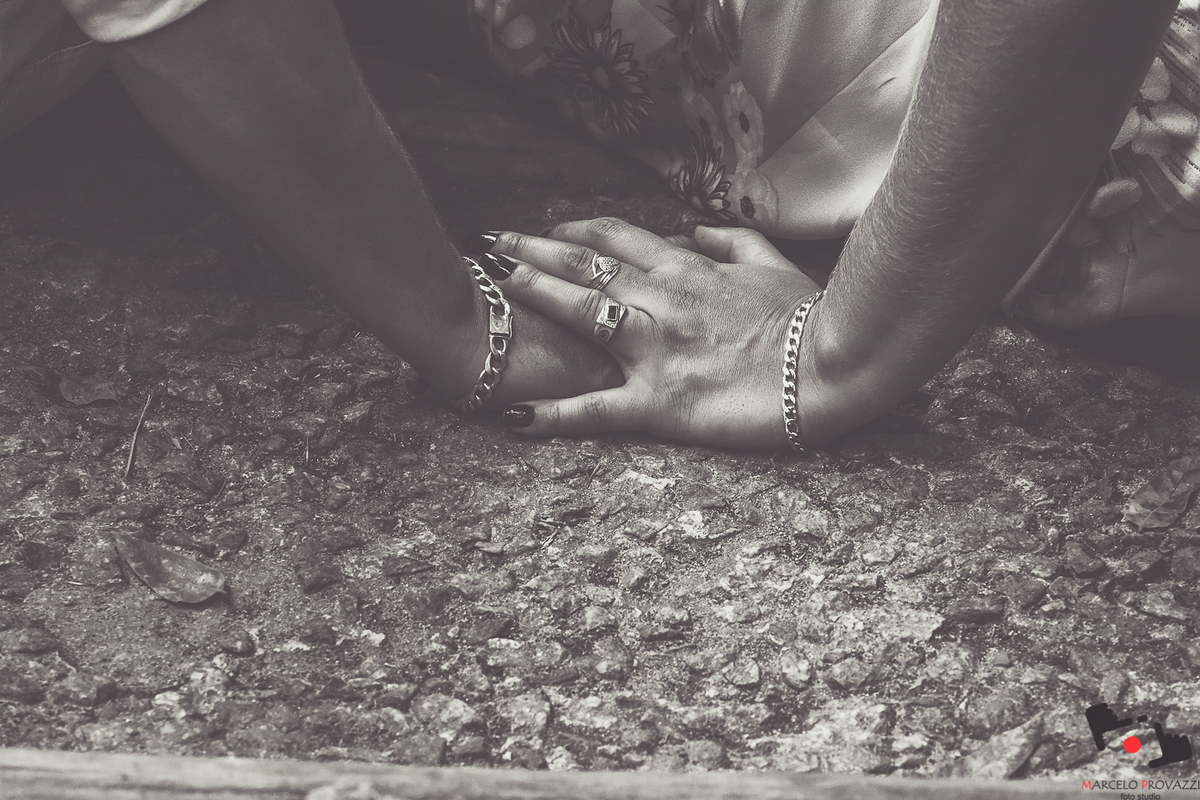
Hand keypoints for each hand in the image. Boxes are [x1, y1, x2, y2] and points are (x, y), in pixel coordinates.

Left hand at [485, 218, 822, 447]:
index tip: (540, 230)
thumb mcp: (770, 264)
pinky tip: (513, 416)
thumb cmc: (806, 317)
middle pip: (582, 265)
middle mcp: (660, 299)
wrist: (830, 368)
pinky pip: (595, 409)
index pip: (613, 238)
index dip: (570, 231)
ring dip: (532, 298)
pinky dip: (552, 414)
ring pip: (579, 313)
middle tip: (488, 244)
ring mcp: (655, 349)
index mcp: (685, 269)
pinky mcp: (659, 402)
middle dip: (530, 251)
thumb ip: (729, 241)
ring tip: (492, 291)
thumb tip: (693, 229)